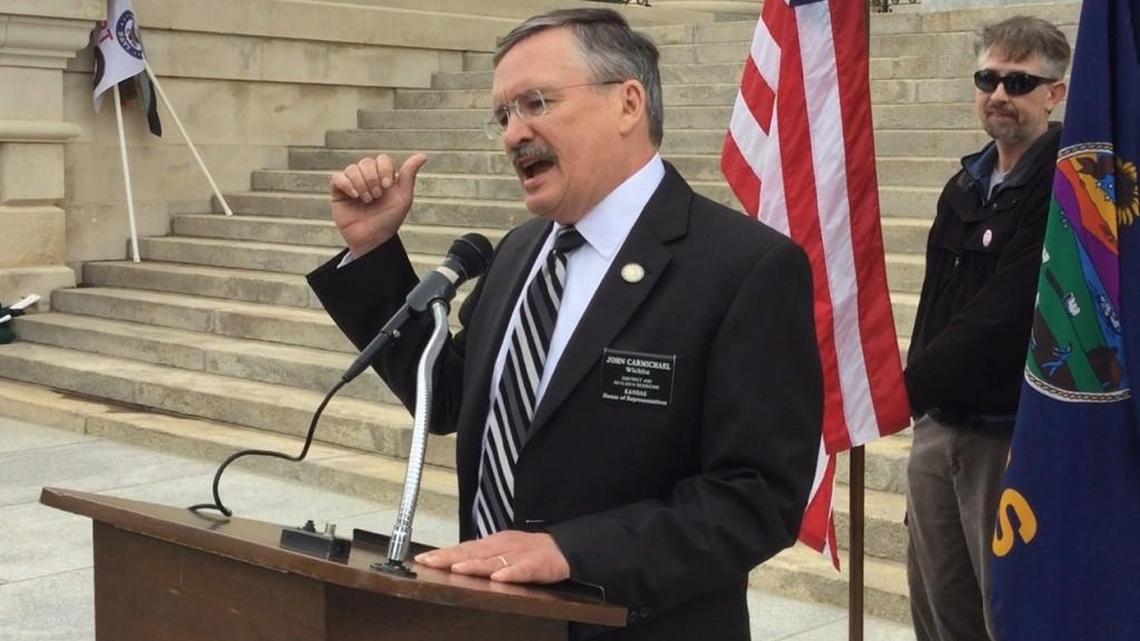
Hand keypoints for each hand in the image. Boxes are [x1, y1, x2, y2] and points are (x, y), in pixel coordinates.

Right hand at [329, 152, 427, 257]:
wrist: (372, 239)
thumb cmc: (389, 220)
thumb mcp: (403, 197)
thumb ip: (409, 175)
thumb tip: (423, 156)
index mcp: (383, 176)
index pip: (382, 159)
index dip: (384, 169)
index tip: (387, 186)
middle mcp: (367, 177)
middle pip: (367, 162)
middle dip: (372, 178)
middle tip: (376, 196)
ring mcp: (352, 183)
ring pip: (353, 169)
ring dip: (361, 183)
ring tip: (367, 200)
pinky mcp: (339, 192)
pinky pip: (337, 178)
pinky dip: (347, 184)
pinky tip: (355, 196)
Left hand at [414, 531, 570, 583]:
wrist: (563, 548)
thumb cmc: (529, 551)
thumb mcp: (502, 549)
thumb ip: (480, 555)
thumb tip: (453, 561)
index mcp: (492, 543)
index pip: (463, 548)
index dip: (443, 553)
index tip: (423, 559)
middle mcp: (501, 546)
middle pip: (472, 553)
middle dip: (449, 558)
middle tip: (429, 562)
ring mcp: (518, 555)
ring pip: (492, 561)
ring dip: (473, 566)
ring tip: (456, 569)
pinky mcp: (534, 565)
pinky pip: (520, 570)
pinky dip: (509, 574)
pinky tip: (498, 578)